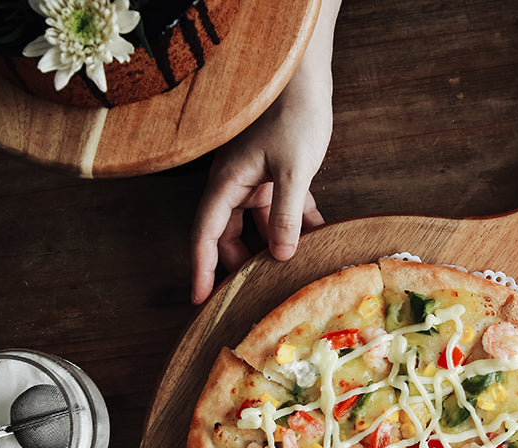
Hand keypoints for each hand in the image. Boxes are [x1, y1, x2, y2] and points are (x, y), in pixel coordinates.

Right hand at [190, 0, 339, 303]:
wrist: (308, 80)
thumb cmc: (294, 116)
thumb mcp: (292, 171)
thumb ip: (285, 214)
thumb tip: (281, 255)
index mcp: (228, 183)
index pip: (206, 234)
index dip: (202, 268)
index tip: (199, 298)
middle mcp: (237, 184)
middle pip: (230, 235)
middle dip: (243, 262)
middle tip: (257, 290)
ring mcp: (257, 180)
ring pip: (258, 224)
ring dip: (275, 244)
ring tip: (292, 268)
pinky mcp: (279, 175)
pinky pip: (282, 209)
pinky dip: (296, 223)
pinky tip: (317, 236)